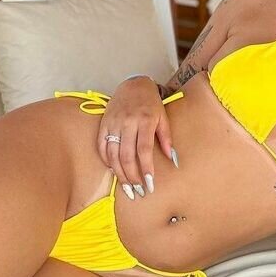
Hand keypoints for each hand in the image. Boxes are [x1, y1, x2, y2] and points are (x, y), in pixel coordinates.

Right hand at [96, 77, 174, 196]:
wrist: (133, 84)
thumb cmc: (151, 103)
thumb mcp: (163, 117)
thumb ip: (166, 139)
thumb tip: (173, 160)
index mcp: (144, 121)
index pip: (144, 150)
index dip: (146, 169)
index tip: (150, 184)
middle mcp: (127, 123)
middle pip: (126, 156)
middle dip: (132, 177)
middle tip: (139, 192)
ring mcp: (113, 123)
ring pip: (113, 155)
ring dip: (119, 174)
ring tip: (127, 188)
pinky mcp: (103, 124)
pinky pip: (102, 147)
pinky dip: (107, 161)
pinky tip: (114, 171)